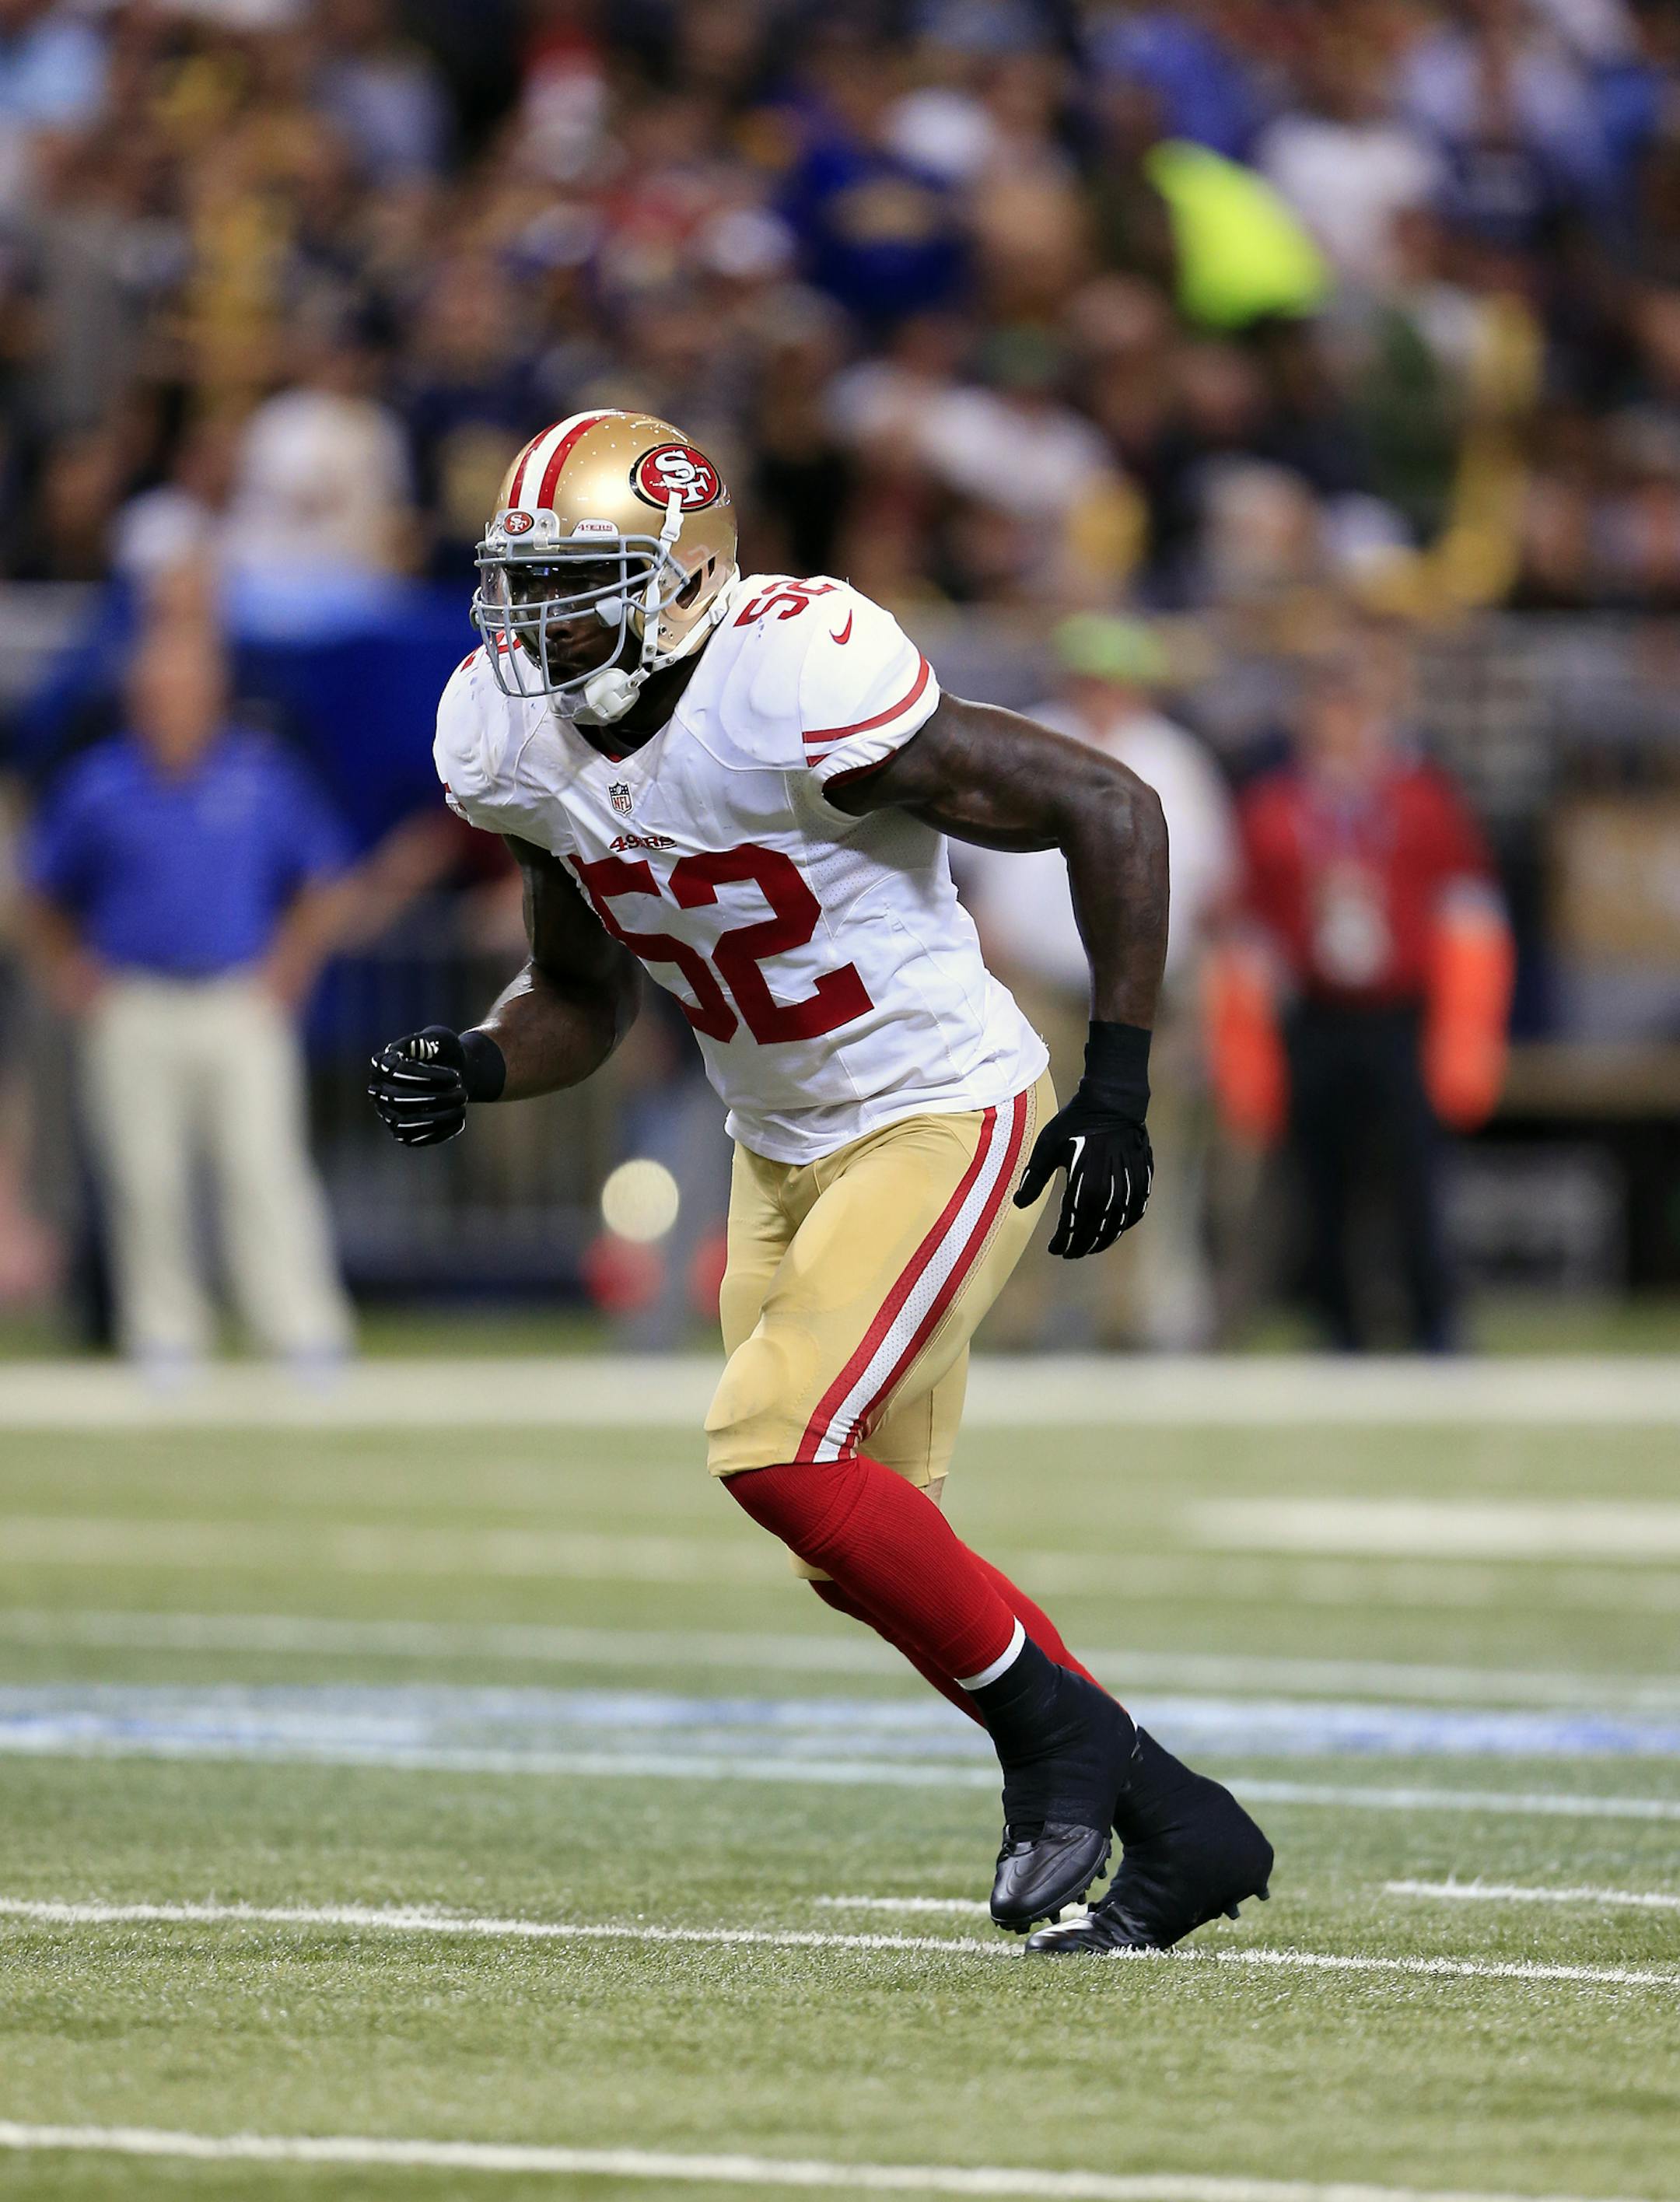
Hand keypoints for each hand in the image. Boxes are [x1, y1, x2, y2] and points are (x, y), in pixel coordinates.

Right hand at [367, 1025, 503, 1146]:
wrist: (452, 1076)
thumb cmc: (444, 1054)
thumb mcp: (442, 1039)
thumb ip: (431, 1041)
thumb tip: (419, 1047)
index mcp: (382, 1063)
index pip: (396, 1072)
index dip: (426, 1077)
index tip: (454, 1077)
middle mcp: (379, 1090)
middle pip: (398, 1099)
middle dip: (435, 1098)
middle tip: (462, 1093)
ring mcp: (387, 1113)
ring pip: (405, 1123)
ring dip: (437, 1118)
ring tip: (462, 1106)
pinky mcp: (401, 1132)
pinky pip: (414, 1139)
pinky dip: (438, 1132)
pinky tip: (459, 1120)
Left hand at [1013, 1021, 1153, 1258]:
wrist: (1113, 1102)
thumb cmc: (1075, 1123)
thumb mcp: (1047, 1147)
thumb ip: (1034, 1178)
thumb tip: (1018, 1204)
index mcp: (1085, 1186)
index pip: (1073, 1226)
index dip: (1063, 1242)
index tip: (1053, 1249)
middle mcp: (1109, 1192)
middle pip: (1096, 1231)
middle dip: (1081, 1246)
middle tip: (1070, 1253)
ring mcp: (1129, 1187)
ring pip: (1117, 1225)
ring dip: (1103, 1240)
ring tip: (1090, 1247)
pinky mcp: (1143, 1179)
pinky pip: (1136, 1210)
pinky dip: (1125, 1224)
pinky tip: (1116, 1228)